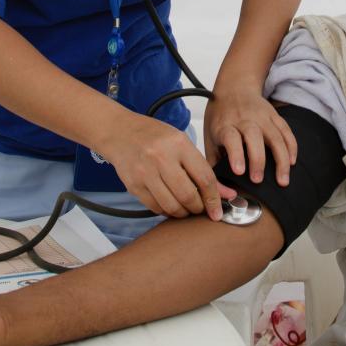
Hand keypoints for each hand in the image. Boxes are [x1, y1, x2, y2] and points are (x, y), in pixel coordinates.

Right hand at [98, 111, 225, 219]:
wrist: (120, 132)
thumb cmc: (154, 136)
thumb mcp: (182, 144)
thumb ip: (203, 169)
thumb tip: (225, 194)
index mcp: (178, 144)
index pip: (204, 178)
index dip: (214, 198)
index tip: (218, 211)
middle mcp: (161, 158)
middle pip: (188, 196)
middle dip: (198, 208)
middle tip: (200, 208)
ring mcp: (145, 172)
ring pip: (172, 205)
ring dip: (183, 213)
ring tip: (186, 208)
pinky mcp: (134, 185)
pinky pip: (155, 207)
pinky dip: (166, 211)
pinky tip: (170, 205)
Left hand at [205, 87, 296, 186]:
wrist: (234, 87)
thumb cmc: (220, 116)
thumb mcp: (209, 135)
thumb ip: (213, 160)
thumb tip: (215, 188)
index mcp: (225, 125)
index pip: (231, 138)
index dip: (236, 154)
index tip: (239, 171)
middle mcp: (244, 119)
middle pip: (254, 137)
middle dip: (258, 160)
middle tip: (258, 180)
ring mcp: (262, 116)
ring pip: (275, 136)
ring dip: (281, 159)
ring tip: (282, 181)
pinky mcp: (274, 115)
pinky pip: (286, 131)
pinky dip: (291, 147)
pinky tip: (292, 162)